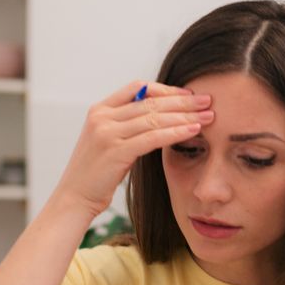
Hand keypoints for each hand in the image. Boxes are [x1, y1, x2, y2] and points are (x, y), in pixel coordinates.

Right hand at [51, 80, 213, 220]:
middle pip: (150, 101)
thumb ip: (129, 126)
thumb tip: (161, 118)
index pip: (138, 88)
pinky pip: (153, 137)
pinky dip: (176, 132)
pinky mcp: (116, 150)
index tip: (189, 95)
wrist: (76, 197)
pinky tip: (193, 131)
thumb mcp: (110, 141)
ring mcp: (107, 132)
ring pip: (154, 118)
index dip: (166, 89)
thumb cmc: (98, 173)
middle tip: (208, 101)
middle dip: (183, 101)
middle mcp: (102, 117)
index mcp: (100, 109)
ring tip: (208, 116)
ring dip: (185, 116)